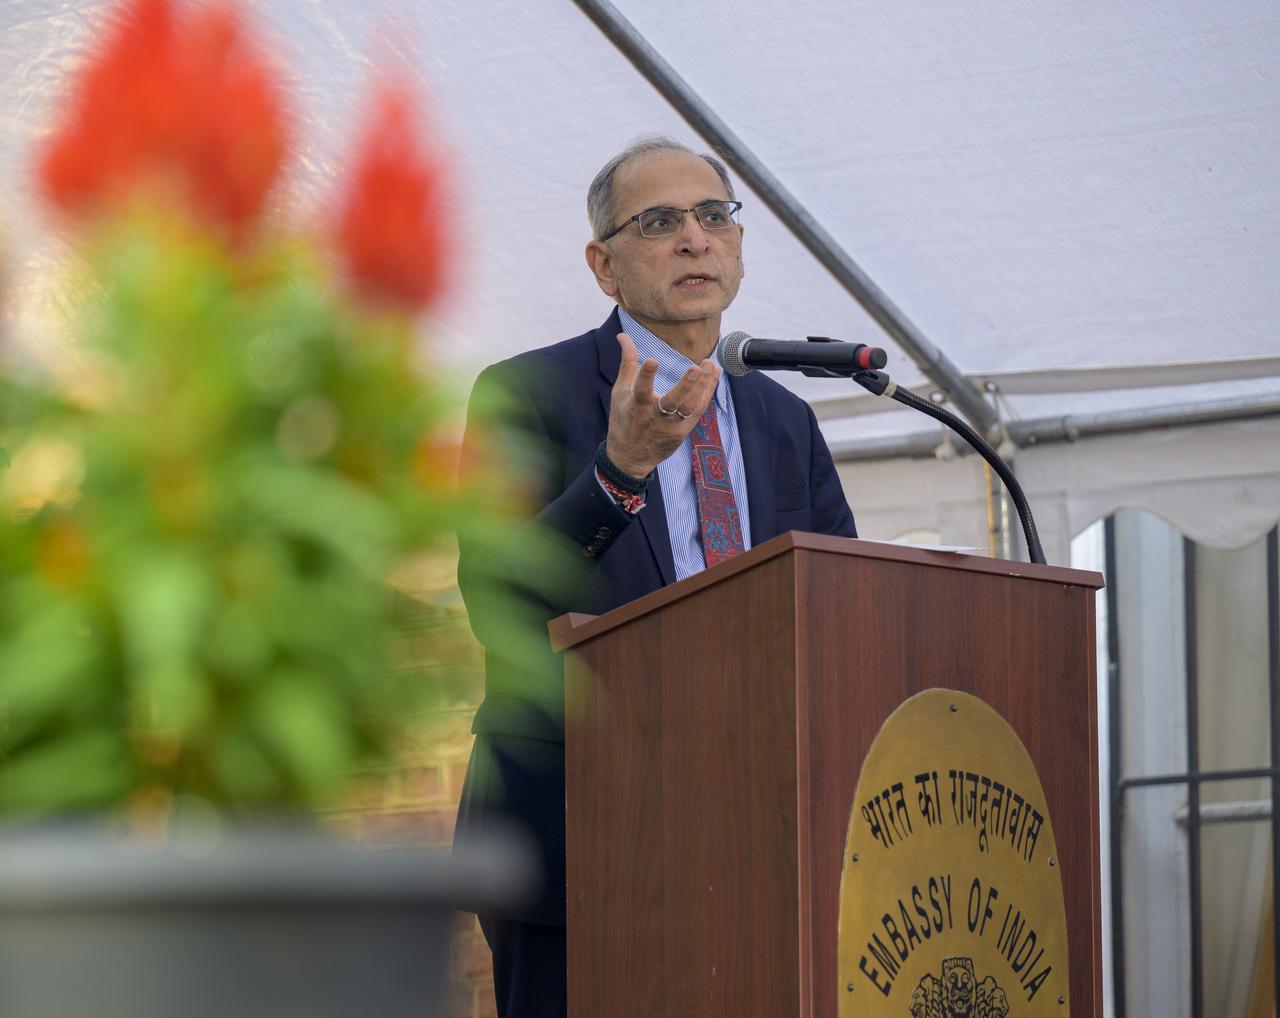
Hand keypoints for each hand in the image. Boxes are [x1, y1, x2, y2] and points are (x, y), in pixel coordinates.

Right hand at [605, 332, 719, 477]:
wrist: (630, 457)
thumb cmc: (624, 420)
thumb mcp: (620, 392)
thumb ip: (627, 363)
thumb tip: (623, 335)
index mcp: (636, 407)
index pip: (641, 391)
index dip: (645, 376)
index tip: (652, 360)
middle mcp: (655, 418)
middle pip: (673, 403)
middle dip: (686, 385)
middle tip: (696, 367)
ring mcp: (671, 427)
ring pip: (691, 407)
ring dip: (703, 386)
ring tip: (710, 365)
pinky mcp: (683, 432)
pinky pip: (698, 411)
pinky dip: (707, 392)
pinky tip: (713, 376)